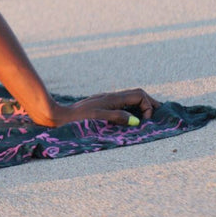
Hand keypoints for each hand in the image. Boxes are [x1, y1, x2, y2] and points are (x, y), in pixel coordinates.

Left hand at [39, 88, 160, 128]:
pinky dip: (131, 111)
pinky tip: (131, 120)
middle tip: (158, 116)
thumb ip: (117, 117)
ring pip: (129, 100)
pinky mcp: (101, 107)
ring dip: (141, 107)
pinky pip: (122, 106)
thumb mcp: (98, 117)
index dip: (149, 105)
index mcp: (112, 98)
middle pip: (137, 95)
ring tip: (148, 119)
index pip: (139, 94)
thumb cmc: (76, 118)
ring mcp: (106, 101)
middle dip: (149, 104)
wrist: (57, 116)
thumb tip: (137, 121)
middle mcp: (110, 97)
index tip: (146, 122)